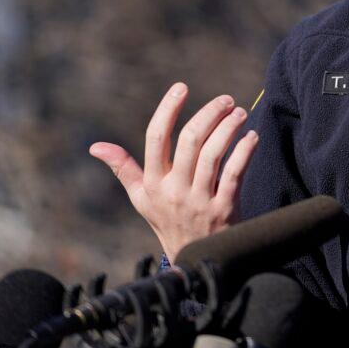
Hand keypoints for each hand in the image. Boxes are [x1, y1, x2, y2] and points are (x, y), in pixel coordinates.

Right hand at [89, 82, 258, 260]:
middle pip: (189, 140)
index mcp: (151, 183)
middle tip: (226, 100)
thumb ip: (123, 169)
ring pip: (213, 154)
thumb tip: (96, 147)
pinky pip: (235, 173)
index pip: (155, 137)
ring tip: (240, 113)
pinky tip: (252, 136)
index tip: (181, 87)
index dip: (167, 109)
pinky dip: (244, 151)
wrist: (194, 260)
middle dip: (209, 114)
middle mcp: (173, 190)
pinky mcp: (223, 210)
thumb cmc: (167, 221)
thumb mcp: (141, 199)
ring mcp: (198, 201)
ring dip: (229, 128)